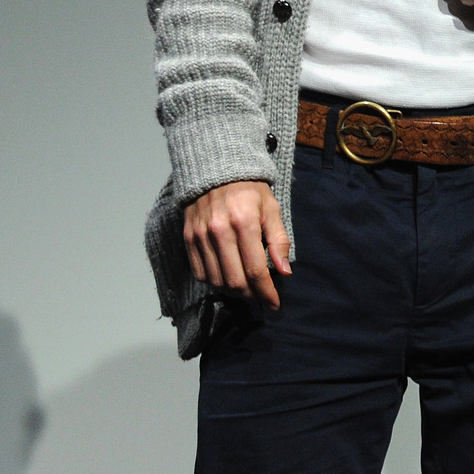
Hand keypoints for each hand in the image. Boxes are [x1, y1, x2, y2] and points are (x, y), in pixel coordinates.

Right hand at [183, 180, 290, 310]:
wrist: (215, 168)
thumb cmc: (250, 189)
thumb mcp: (271, 208)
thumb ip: (279, 240)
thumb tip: (285, 272)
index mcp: (244, 223)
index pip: (255, 270)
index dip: (266, 292)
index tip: (274, 304)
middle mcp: (219, 231)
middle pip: (234, 280)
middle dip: (251, 295)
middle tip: (261, 297)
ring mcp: (200, 236)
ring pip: (216, 280)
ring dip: (233, 291)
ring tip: (246, 288)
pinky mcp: (188, 238)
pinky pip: (199, 272)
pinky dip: (214, 281)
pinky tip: (226, 277)